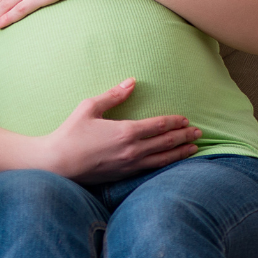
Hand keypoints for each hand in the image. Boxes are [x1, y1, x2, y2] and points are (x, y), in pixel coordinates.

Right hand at [41, 78, 199, 182]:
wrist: (58, 163)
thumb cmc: (71, 133)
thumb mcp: (89, 108)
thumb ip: (113, 95)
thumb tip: (131, 82)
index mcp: (125, 131)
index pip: (158, 125)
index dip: (174, 121)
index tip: (185, 119)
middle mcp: (133, 150)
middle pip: (166, 142)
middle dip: (184, 136)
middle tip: (199, 132)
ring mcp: (130, 165)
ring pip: (163, 159)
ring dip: (180, 152)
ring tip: (194, 148)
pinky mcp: (125, 175)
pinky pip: (152, 169)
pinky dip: (167, 164)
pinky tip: (172, 161)